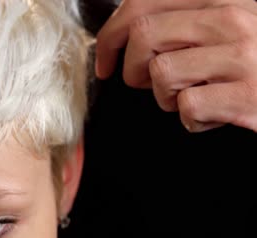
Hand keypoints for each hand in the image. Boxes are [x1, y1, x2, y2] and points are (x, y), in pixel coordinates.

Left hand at [96, 0, 256, 131]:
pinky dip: (192, 119)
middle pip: (144, 37)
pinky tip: (212, 113)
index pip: (143, 3)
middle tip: (144, 83)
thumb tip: (129, 32)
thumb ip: (184, 20)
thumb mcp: (225, 25)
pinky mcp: (247, 95)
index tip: (103, 59)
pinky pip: (188, 106)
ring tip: (190, 96)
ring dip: (165, 96)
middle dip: (132, 69)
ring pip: (161, 73)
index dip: (111, 35)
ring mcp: (243, 55)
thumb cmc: (254, 58)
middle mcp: (233, 17)